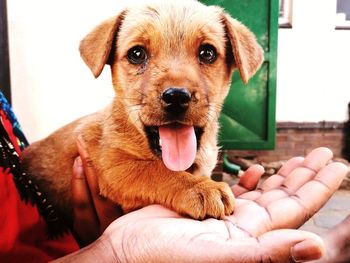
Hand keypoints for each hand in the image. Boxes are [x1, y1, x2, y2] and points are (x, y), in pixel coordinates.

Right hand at [60, 147, 346, 262]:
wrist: (128, 250)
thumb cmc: (162, 258)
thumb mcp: (215, 255)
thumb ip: (265, 253)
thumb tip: (316, 246)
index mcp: (251, 237)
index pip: (296, 209)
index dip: (319, 187)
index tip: (338, 165)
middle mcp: (242, 227)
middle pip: (285, 197)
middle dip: (306, 175)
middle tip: (324, 154)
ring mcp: (224, 215)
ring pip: (264, 192)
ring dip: (282, 175)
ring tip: (300, 159)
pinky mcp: (205, 205)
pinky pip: (236, 191)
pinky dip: (250, 179)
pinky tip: (258, 169)